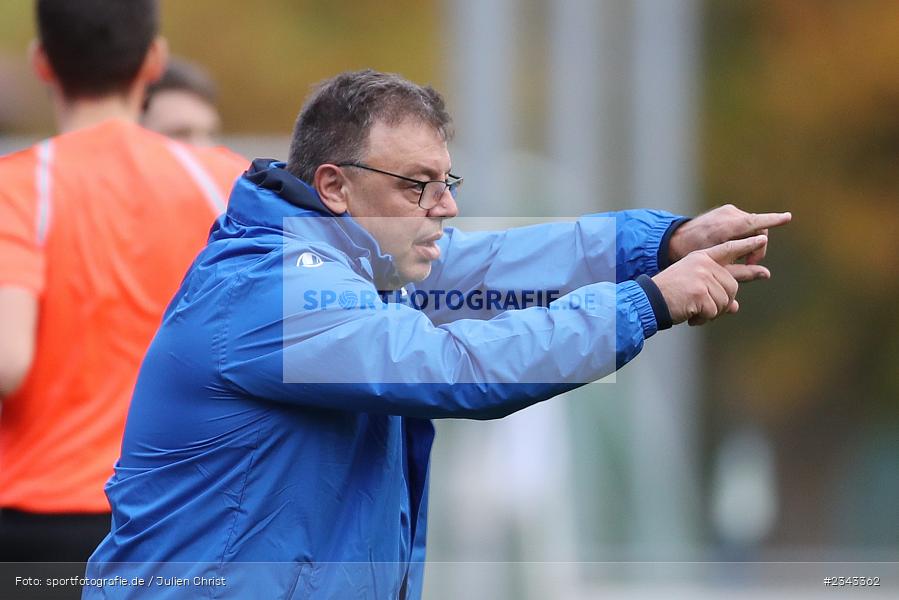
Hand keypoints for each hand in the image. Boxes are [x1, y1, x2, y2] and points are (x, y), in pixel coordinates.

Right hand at [653, 235, 769, 325]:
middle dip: (722, 302)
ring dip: (712, 312)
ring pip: (726, 301)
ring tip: (694, 311)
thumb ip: (715, 291)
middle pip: (733, 286)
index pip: (728, 248)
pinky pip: (714, 311)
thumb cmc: (669, 295)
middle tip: (705, 310)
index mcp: (701, 257)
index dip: (746, 245)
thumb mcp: (693, 287)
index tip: (762, 239)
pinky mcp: (700, 292)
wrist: (649, 300)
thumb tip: (735, 307)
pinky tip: (691, 317)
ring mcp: (702, 276)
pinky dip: (704, 319)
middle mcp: (704, 264)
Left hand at [668, 204, 791, 264]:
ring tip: (741, 257)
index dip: (773, 220)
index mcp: (726, 226)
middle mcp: (729, 215)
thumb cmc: (694, 254)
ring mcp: (727, 211)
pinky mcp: (725, 211)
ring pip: (752, 226)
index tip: (787, 218)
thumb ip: (742, 268)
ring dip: (752, 241)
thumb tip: (766, 274)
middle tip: (750, 264)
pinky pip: (743, 222)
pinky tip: (737, 247)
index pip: (755, 222)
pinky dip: (745, 235)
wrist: (675, 239)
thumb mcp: (718, 264)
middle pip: (758, 229)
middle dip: (759, 247)